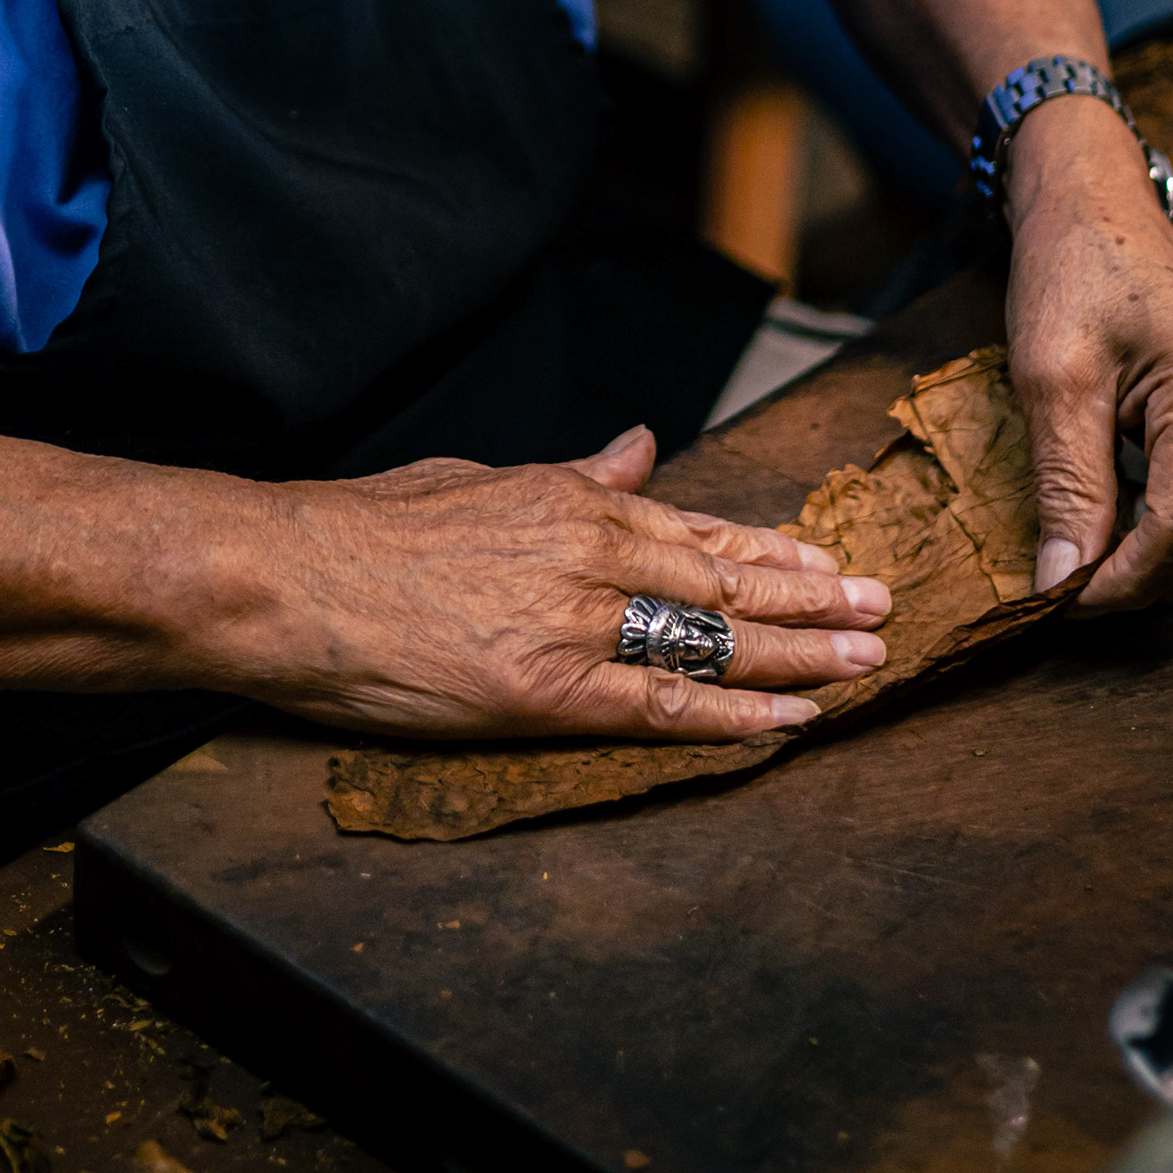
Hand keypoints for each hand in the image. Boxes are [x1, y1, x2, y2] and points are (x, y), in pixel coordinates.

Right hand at [236, 425, 890, 741]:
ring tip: (866, 662)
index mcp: (570, 499)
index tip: (825, 559)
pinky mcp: (546, 691)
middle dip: (812, 598)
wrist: (290, 577)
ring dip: (800, 655)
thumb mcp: (477, 477)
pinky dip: (735, 718)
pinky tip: (790, 725)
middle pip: (725, 582)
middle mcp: (589, 553)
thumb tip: (634, 447)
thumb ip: (567, 473)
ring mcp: (573, 623)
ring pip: (713, 640)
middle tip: (881, 607)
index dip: (770, 550)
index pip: (695, 526)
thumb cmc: (366, 527)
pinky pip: (662, 708)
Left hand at [1006, 94, 1172, 610]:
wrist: (1090, 205)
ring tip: (1064, 566)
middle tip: (1051, 595)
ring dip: (1138, 562)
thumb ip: (1066, 484)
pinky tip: (1092, 526)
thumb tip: (1063, 582)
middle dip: (1130, 582)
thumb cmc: (1068, 272)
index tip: (1055, 604)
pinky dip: (1146, 529)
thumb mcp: (1052, 377)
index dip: (1121, 582)